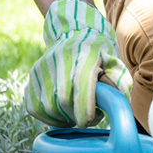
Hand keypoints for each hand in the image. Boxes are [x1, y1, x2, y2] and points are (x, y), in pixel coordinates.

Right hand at [24, 0, 132, 126]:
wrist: (75, 32)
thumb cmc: (100, 51)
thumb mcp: (115, 61)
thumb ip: (119, 81)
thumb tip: (120, 104)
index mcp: (85, 54)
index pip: (80, 85)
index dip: (84, 108)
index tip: (91, 120)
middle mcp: (59, 60)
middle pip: (62, 100)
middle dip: (76, 116)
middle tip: (90, 119)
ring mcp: (42, 68)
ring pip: (46, 107)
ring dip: (62, 118)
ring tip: (77, 116)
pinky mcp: (32, 77)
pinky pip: (33, 106)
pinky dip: (47, 117)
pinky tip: (62, 115)